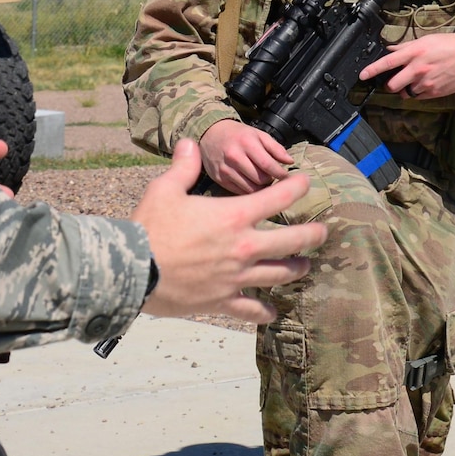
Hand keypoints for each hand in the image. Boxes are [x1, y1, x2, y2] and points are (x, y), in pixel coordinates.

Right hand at [133, 138, 325, 322]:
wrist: (131, 270)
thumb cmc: (149, 227)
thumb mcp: (164, 189)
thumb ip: (183, 167)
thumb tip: (189, 143)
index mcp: (234, 216)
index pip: (278, 198)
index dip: (298, 187)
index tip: (307, 183)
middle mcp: (243, 247)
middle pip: (292, 240)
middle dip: (312, 235)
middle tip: (323, 233)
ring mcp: (236, 277)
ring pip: (279, 274)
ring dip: (295, 269)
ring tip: (304, 266)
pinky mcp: (223, 300)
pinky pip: (251, 310)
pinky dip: (264, 312)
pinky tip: (273, 312)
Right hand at [201, 119, 294, 193]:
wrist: (209, 133)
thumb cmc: (237, 134)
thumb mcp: (258, 134)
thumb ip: (275, 147)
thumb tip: (289, 161)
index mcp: (247, 143)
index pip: (268, 165)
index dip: (281, 174)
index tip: (287, 178)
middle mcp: (234, 157)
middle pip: (260, 179)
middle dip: (271, 180)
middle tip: (272, 177)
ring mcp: (225, 169)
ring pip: (251, 189)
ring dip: (261, 188)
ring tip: (262, 181)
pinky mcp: (219, 179)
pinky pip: (239, 192)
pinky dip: (249, 191)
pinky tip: (251, 184)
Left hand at [360, 33, 454, 99]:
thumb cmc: (451, 45)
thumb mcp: (427, 40)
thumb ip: (407, 47)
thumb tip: (391, 50)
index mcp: (414, 52)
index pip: (388, 62)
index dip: (372, 70)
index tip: (362, 75)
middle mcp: (417, 69)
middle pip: (392, 85)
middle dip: (390, 84)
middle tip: (395, 79)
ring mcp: (426, 83)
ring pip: (405, 92)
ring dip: (406, 88)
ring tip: (417, 79)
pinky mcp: (434, 93)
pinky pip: (418, 97)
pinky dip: (418, 92)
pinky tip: (427, 82)